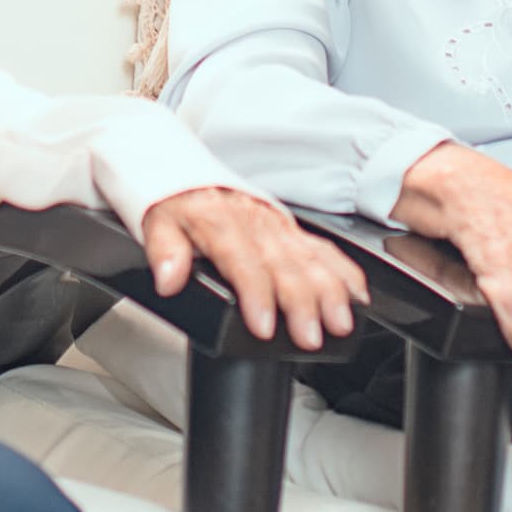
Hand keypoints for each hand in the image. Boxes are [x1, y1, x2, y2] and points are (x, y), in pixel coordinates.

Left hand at [142, 186, 366, 350]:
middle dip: (303, 303)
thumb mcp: (155, 222)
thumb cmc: (175, 203)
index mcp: (221, 222)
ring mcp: (278, 227)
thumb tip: (168, 278)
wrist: (189, 176)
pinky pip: (323, 249)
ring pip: (311, 258)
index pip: (242, 263)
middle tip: (311, 336)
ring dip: (330, 291)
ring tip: (340, 322)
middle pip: (285, 265)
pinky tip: (356, 294)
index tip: (265, 325)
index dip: (257, 296)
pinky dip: (344, 271)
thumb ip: (163, 251)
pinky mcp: (291, 230)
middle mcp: (255, 224)